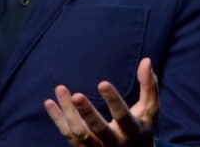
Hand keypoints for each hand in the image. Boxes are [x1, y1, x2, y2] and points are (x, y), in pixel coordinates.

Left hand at [44, 57, 158, 146]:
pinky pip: (68, 136)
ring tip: (60, 88)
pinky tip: (49, 102)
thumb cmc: (141, 129)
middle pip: (97, 131)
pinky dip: (58, 119)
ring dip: (67, 112)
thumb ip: (149, 87)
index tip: (102, 83)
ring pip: (78, 133)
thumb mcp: (149, 111)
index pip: (123, 116)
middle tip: (77, 96)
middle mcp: (113, 144)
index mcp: (131, 132)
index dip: (113, 101)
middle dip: (87, 114)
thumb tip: (146, 60)